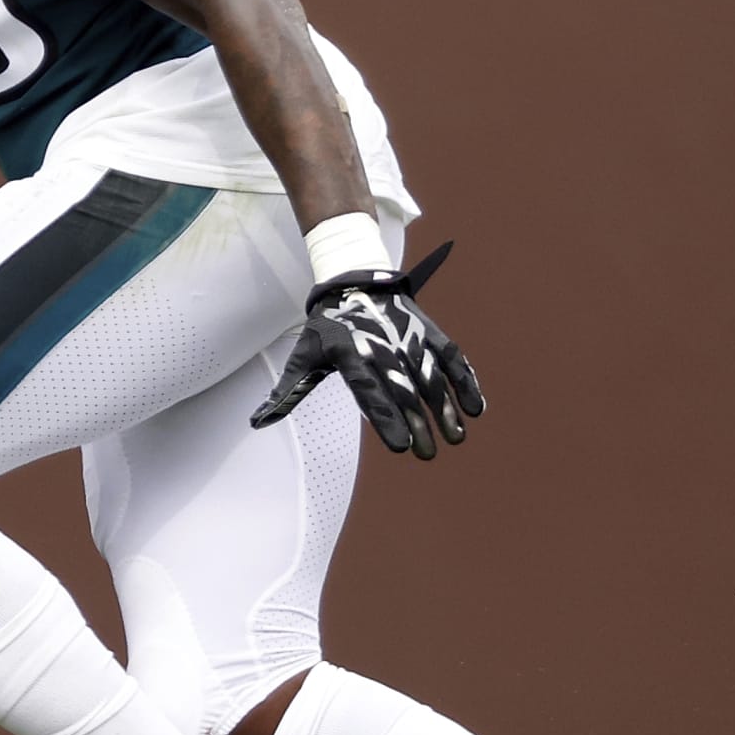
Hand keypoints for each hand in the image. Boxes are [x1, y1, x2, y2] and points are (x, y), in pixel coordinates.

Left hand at [251, 242, 483, 459]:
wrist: (355, 280)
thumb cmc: (327, 327)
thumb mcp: (304, 354)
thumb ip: (287, 392)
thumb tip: (257, 421)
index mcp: (350, 354)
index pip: (369, 390)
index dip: (385, 417)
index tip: (400, 445)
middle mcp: (383, 346)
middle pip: (403, 389)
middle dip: (418, 423)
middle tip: (426, 453)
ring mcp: (410, 337)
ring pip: (432, 376)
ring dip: (447, 409)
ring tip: (455, 438)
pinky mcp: (430, 332)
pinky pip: (452, 358)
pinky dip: (466, 380)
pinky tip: (476, 408)